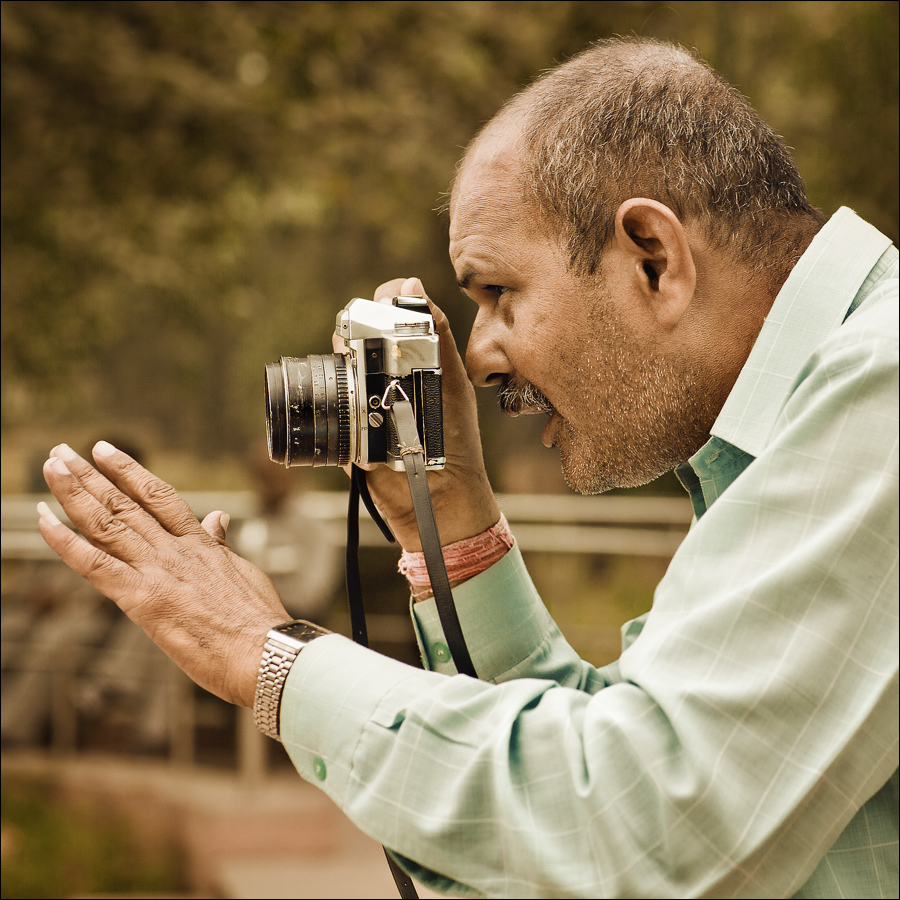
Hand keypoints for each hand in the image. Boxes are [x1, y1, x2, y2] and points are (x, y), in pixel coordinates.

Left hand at [38, 442, 290, 706]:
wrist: (266, 652)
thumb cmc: (260, 621)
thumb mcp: (244, 573)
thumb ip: (222, 546)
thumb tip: (218, 518)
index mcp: (200, 544)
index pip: (159, 496)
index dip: (130, 470)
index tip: (106, 451)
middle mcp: (175, 551)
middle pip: (126, 502)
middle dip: (90, 474)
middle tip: (62, 451)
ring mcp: (158, 572)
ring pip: (108, 523)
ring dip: (74, 493)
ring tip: (51, 466)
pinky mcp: (143, 600)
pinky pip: (95, 565)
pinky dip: (66, 542)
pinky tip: (45, 520)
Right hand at [337, 277, 499, 551]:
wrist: (440, 496)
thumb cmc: (455, 439)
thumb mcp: (449, 380)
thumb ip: (437, 333)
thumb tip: (412, 284)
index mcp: (414, 358)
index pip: (390, 314)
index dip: (383, 302)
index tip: (383, 302)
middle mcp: (387, 374)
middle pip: (358, 332)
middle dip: (357, 326)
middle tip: (367, 336)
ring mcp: (363, 400)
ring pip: (338, 362)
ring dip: (343, 356)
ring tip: (358, 363)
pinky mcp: (344, 427)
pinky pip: (325, 403)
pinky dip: (328, 395)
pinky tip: (345, 394)